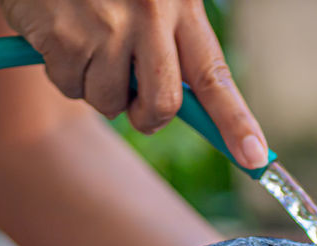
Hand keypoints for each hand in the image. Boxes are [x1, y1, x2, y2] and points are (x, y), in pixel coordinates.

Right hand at [0, 0, 268, 168]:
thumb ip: (170, 43)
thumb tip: (175, 107)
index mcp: (181, 4)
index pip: (215, 76)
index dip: (237, 122)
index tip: (256, 158)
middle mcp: (150, 15)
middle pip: (163, 105)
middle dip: (147, 117)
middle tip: (132, 102)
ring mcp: (106, 27)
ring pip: (110, 102)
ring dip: (96, 87)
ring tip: (86, 43)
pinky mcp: (65, 38)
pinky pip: (70, 86)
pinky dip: (62, 72)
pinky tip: (60, 34)